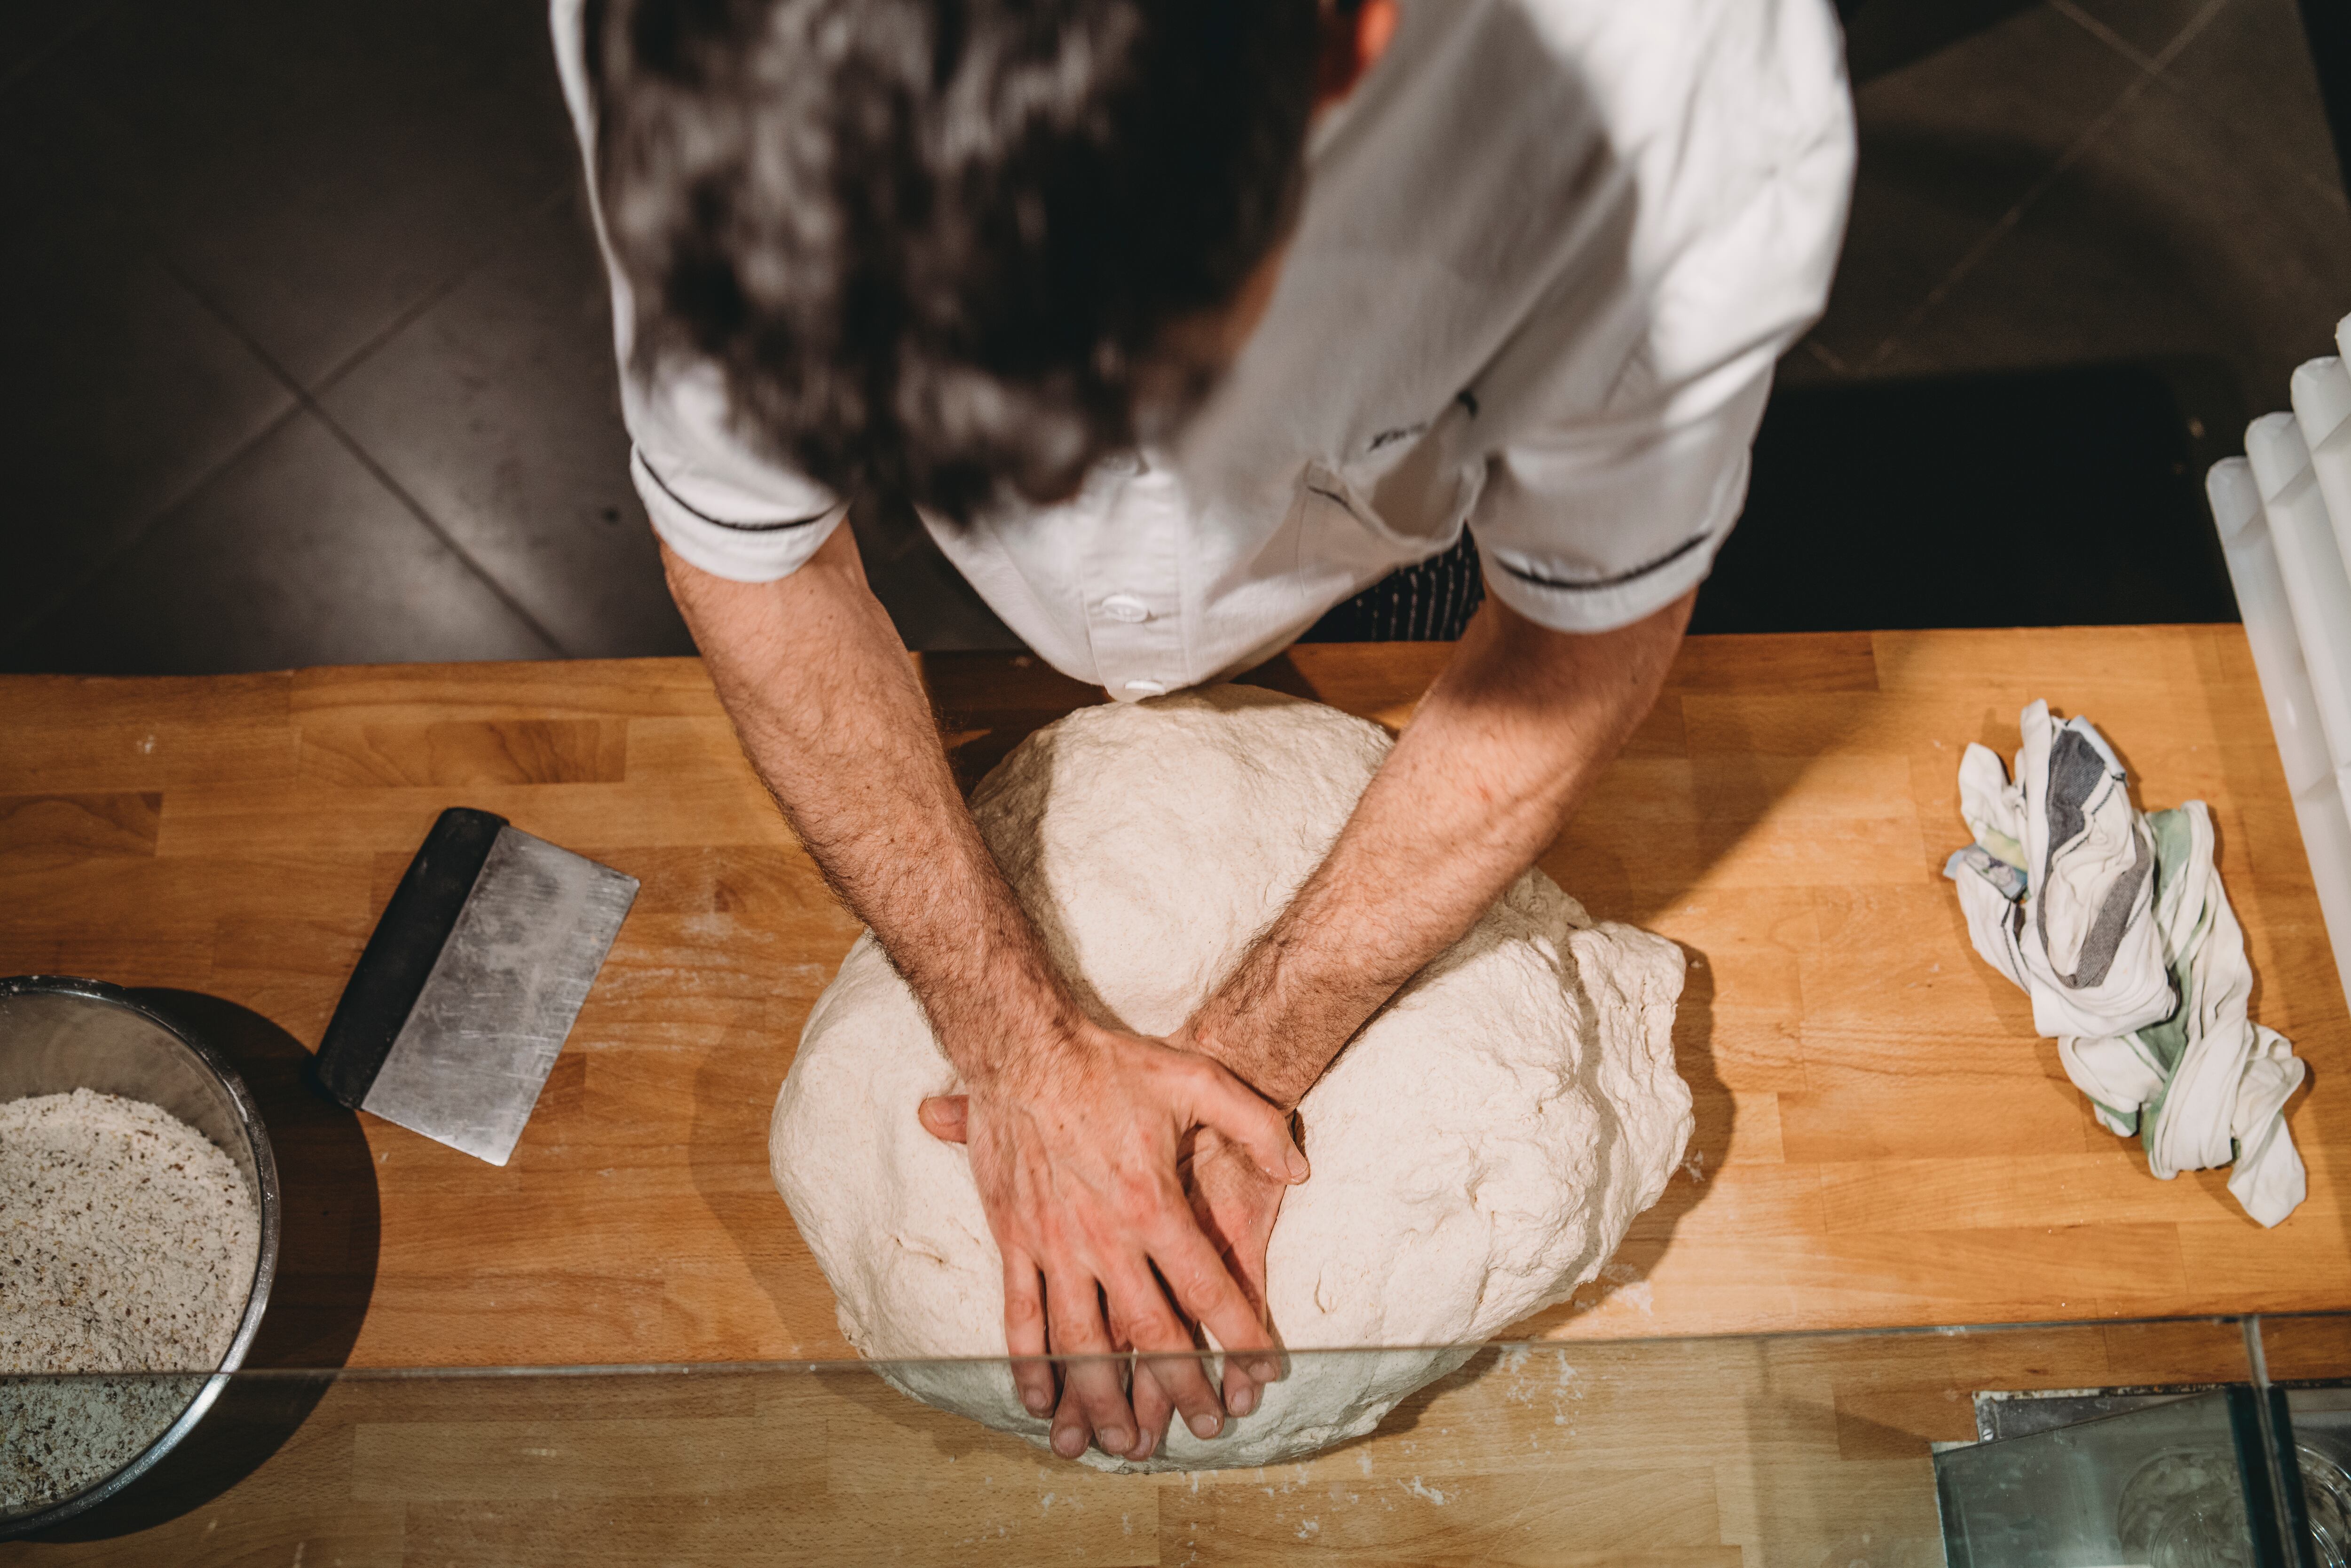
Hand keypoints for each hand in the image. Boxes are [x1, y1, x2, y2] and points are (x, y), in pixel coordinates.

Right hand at [917, 1027, 1305, 1460]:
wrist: (1023, 1046)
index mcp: (1154, 1204)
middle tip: (1206, 1426)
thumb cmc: (1110, 1063)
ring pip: (1081, 1341)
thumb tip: (1301, 1171)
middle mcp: (1105, 1236)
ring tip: (1124, 1442)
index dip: (1241, 1337)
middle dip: (1181, 1388)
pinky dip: (1031, 1365)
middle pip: (1150, 1333)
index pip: (1209, 1290)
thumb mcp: (1198, 1078)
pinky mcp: (1013, 1239)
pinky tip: (1042, 1402)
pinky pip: (1021, 1317)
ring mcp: (1054, 1243)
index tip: (1264, 1373)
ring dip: (1103, 1398)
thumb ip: (1257, 1123)